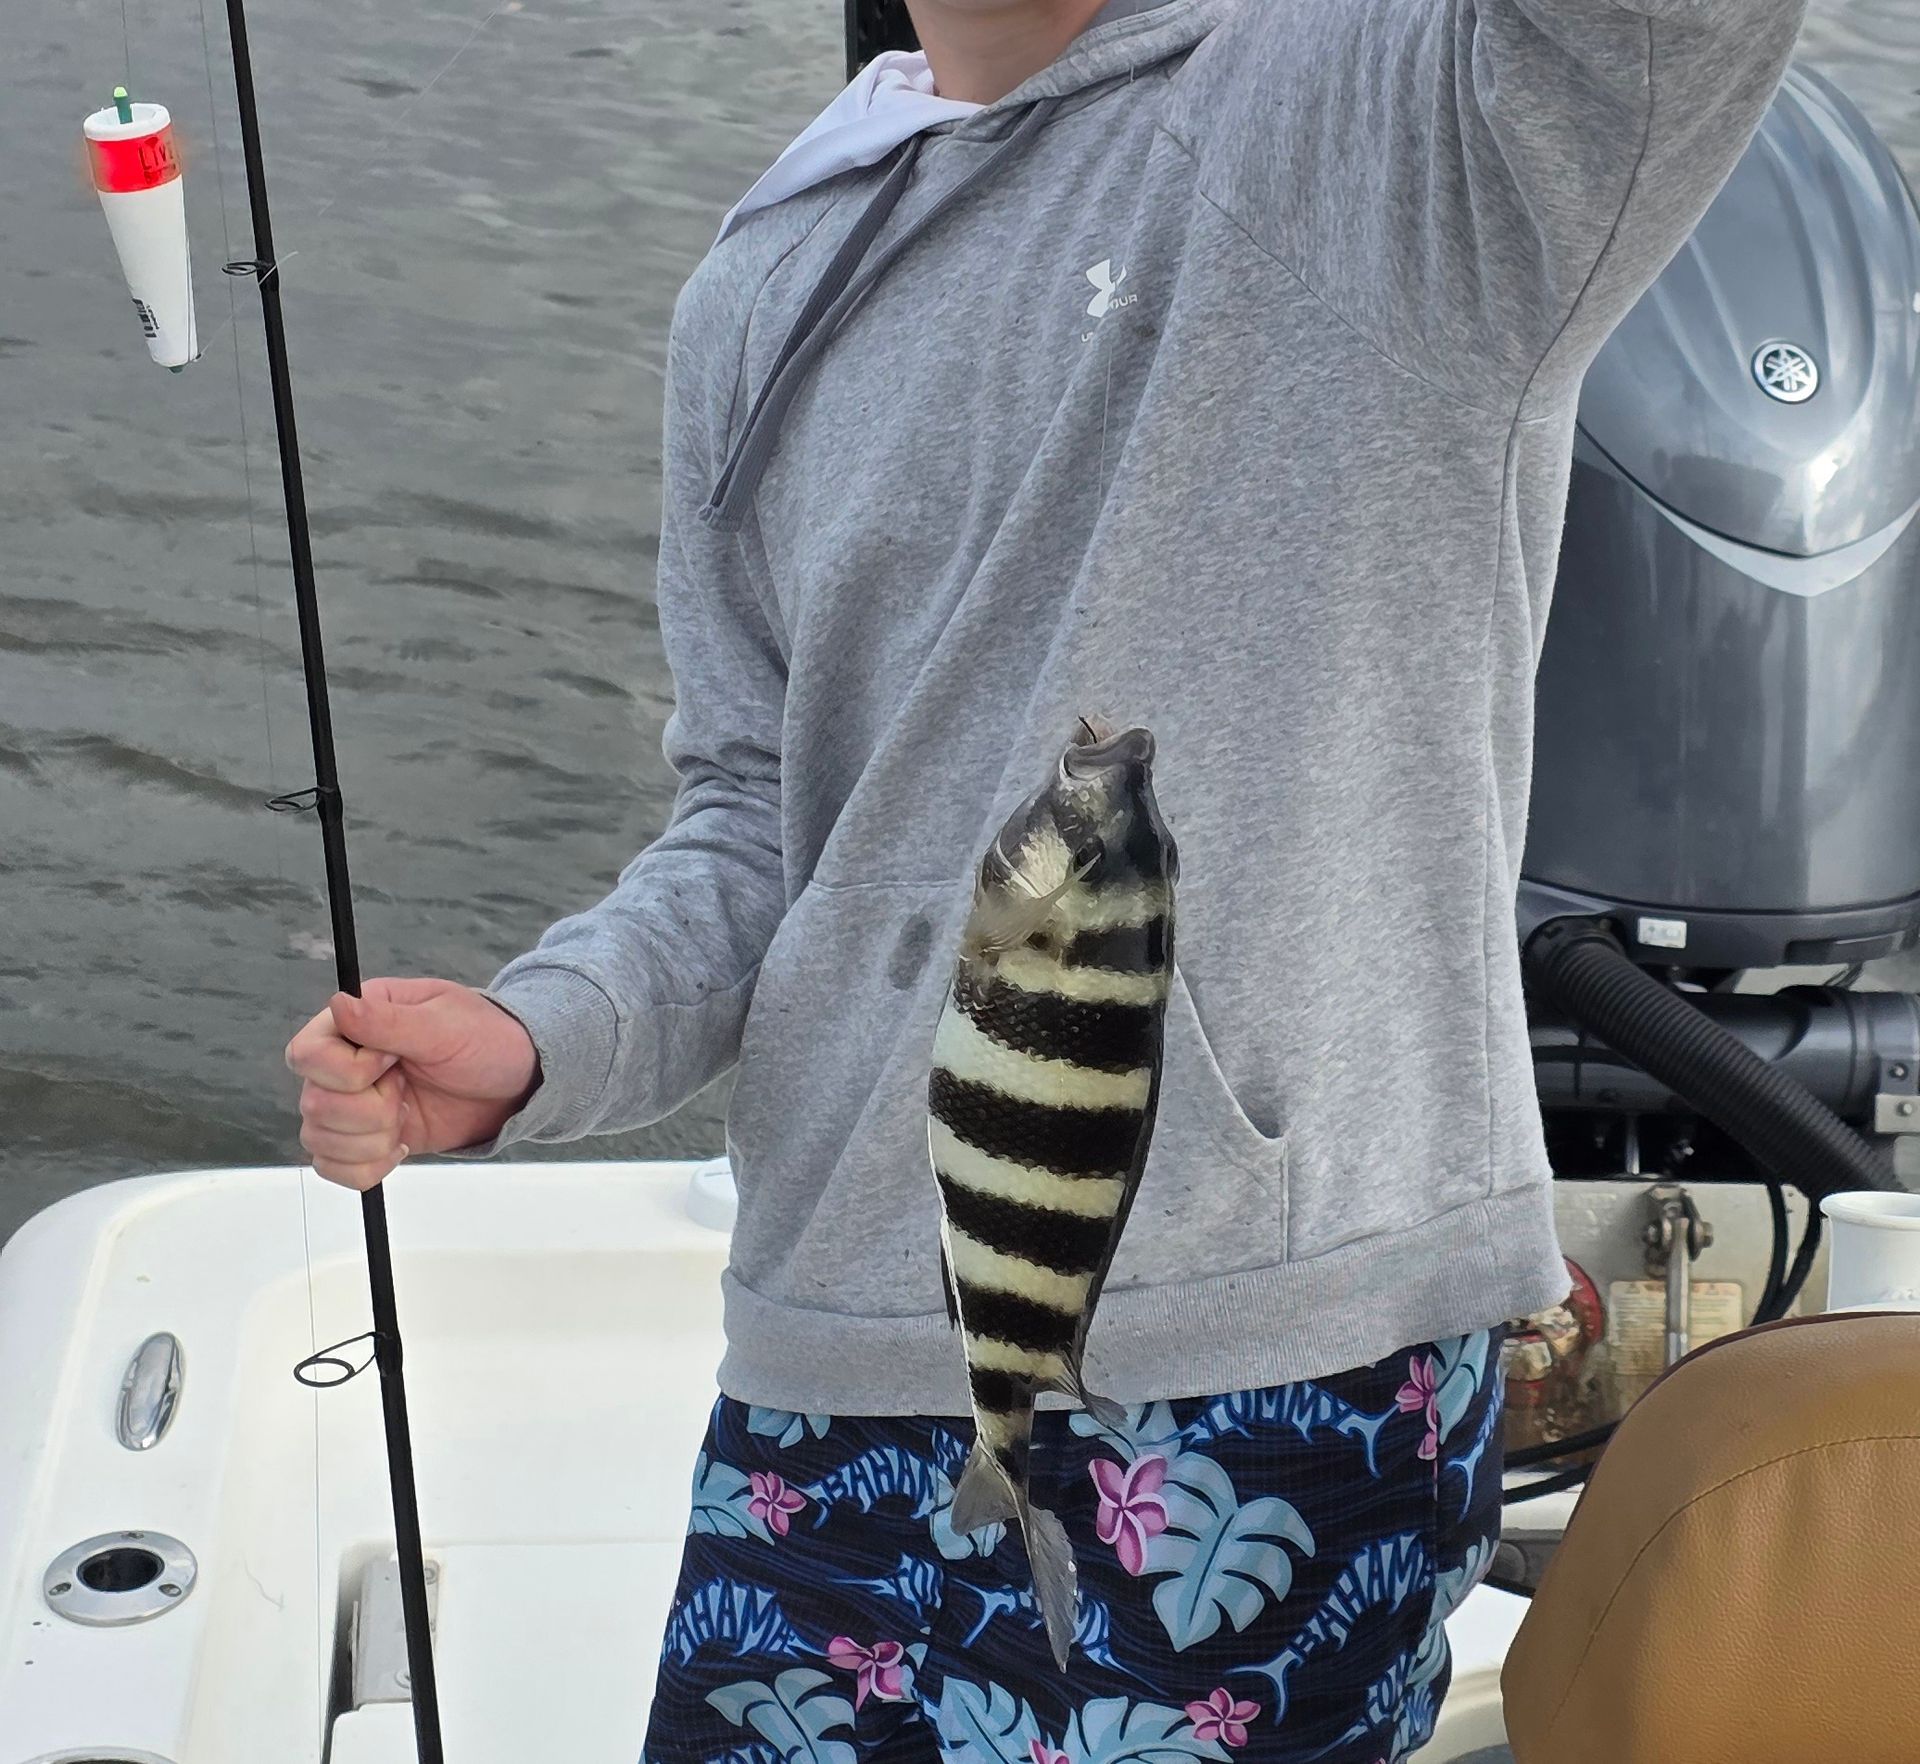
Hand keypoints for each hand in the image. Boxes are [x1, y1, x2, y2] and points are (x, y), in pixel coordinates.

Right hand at [285, 977, 539, 1189]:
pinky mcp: (363, 1137)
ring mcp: (350, 1103)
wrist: (514, 1082)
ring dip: (372, 1140)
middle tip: (408, 1090)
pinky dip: (366, 1168)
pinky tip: (399, 1146)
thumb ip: (388, 1021)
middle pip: (314, 1104)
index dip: (349, 1071)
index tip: (394, 1062)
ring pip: (318, 1139)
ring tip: (408, 1114)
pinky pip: (332, 1167)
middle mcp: (342, 1062)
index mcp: (356, 1021)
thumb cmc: (486, 1041)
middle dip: (372, 1110)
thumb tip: (338, 1004)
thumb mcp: (446, 1025)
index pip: (306, 1055)